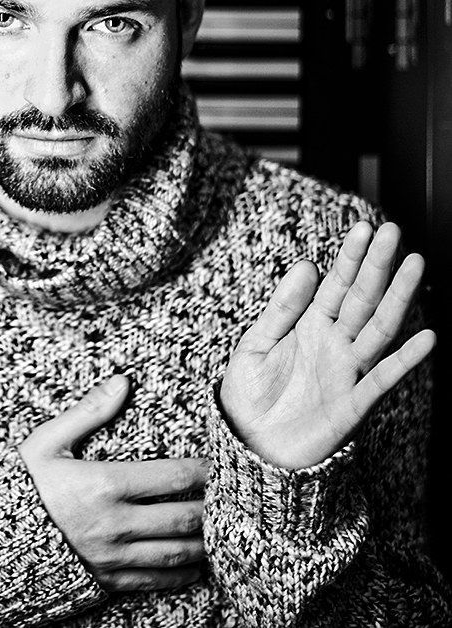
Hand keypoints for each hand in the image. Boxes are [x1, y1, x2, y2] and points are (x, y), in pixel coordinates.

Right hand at [19, 374, 207, 592]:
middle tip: (231, 496)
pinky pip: (156, 582)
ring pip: (176, 553)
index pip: (172, 477)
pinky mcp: (108, 582)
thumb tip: (121, 382)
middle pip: (183, 517)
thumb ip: (88, 412)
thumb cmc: (19, 487)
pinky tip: (196, 565)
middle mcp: (115, 525)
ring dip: (206, 542)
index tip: (219, 462)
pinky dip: (182, 574)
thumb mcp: (46, 443)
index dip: (203, 470)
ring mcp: (113, 558)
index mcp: (104, 485)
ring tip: (223, 530)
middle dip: (213, 507)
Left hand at [220, 221, 434, 468]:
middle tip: (392, 231)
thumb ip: (282, 308)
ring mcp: (347, 372)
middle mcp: (334, 343)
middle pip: (362, 298)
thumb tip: (306, 264)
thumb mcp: (255, 344)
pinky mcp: (352, 405)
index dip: (351, 257)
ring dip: (398, 298)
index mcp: (310, 325)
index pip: (336, 284)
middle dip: (377, 265)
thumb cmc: (250, 395)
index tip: (365, 228)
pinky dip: (405, 360)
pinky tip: (426, 337)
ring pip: (378, 329)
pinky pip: (382, 379)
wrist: (249, 447)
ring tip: (414, 265)